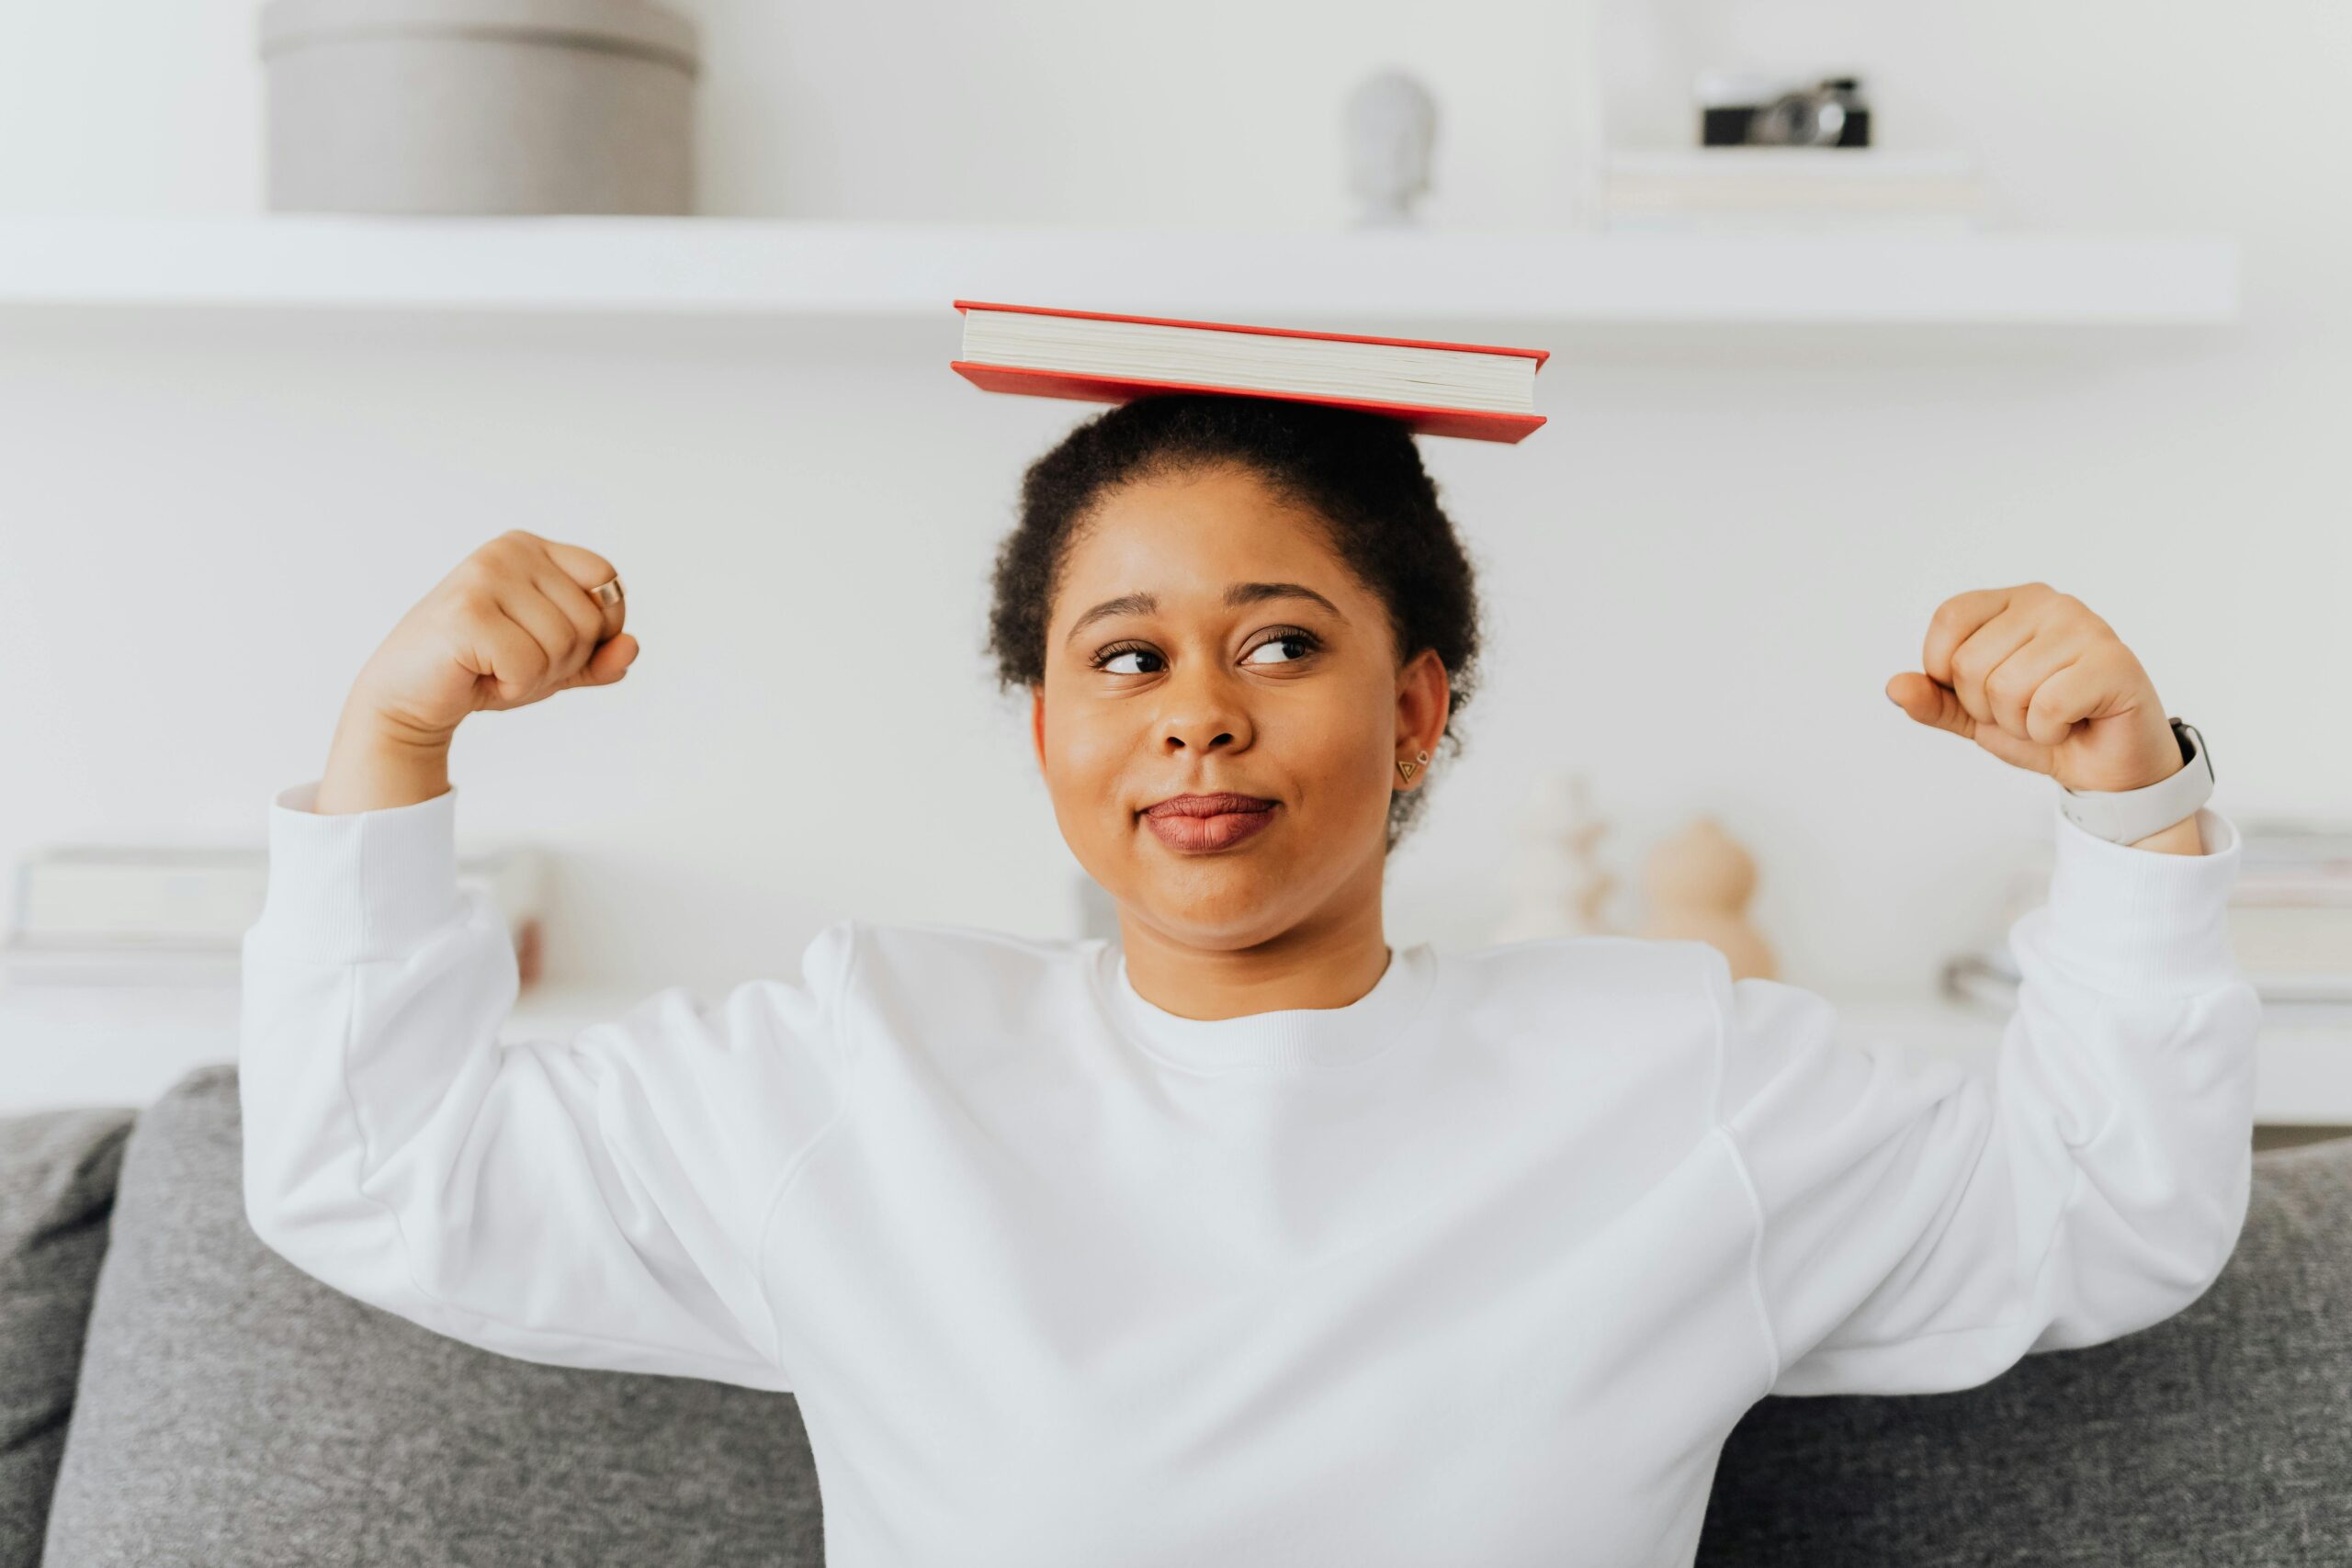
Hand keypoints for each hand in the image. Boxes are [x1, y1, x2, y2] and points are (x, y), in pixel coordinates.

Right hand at [346, 530, 637, 748]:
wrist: (407, 697)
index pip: (606, 578)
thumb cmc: (481, 670)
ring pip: (564, 644)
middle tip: (513, 663)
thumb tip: (632, 646)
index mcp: (531, 548)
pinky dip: (512, 687)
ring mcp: (485, 576)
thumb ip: (599, 657)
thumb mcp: (554, 663)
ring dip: (536, 677)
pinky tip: (478, 676)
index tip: (557, 644)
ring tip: (493, 668)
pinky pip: (530, 665)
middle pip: (590, 619)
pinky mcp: (467, 612)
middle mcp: (508, 550)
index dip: (601, 625)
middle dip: (563, 661)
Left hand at [1886, 582, 2182, 793]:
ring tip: (2051, 719)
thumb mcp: (1974, 717)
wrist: (2106, 767)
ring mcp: (2087, 627)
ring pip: (2006, 688)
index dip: (1946, 672)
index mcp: (2013, 602)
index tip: (1981, 693)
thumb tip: (1895, 687)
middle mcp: (2050, 603)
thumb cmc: (2044, 728)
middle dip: (1987, 709)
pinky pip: (2047, 706)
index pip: (1949, 620)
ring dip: (2020, 723)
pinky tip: (2072, 724)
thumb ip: (1933, 700)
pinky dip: (2048, 732)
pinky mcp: (2115, 662)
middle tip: (2026, 712)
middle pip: (1970, 663)